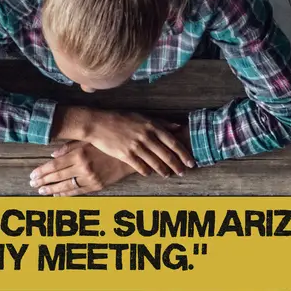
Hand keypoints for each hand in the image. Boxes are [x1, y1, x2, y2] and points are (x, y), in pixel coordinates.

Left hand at [30, 142, 136, 195]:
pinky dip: (66, 194)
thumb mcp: (88, 141)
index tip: (32, 175)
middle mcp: (83, 167)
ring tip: (41, 191)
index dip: (42, 171)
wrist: (130, 155)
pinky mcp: (97, 186)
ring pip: (66, 186)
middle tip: (32, 184)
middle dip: (43, 181)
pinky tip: (57, 194)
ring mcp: (90, 178)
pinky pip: (78, 192)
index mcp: (79, 154)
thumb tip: (53, 155)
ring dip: (51, 189)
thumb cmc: (107, 145)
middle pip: (57, 176)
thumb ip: (69, 147)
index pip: (54, 165)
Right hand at [56, 106, 192, 176]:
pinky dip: (147, 171)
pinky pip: (140, 167)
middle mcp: (146, 136)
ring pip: (155, 162)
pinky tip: (150, 173)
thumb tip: (177, 126)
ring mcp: (136, 146)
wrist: (99, 124)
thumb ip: (161, 122)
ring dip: (163, 170)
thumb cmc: (121, 118)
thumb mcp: (142, 116)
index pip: (173, 143)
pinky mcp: (126, 155)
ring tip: (168, 175)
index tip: (191, 162)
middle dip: (177, 165)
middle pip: (167, 155)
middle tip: (183, 172)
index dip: (184, 154)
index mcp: (152, 126)